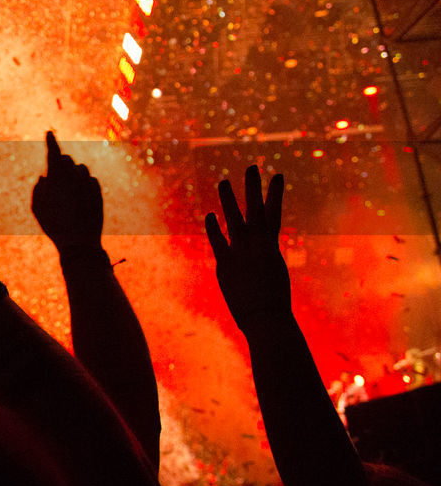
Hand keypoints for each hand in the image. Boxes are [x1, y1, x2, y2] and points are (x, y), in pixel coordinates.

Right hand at [31, 131, 102, 250]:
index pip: (53, 152)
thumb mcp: (37, 208)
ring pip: (81, 169)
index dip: (50, 141)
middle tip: (57, 182)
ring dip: (74, 174)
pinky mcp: (98, 191)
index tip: (50, 132)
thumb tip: (45, 177)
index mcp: (56, 177)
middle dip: (61, 166)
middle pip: (67, 160)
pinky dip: (85, 185)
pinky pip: (91, 181)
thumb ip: (38, 189)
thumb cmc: (54, 225)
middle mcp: (73, 175)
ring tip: (69, 194)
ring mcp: (87, 182)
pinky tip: (80, 200)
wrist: (79, 241)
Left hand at [205, 166, 290, 327]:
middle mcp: (258, 246)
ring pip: (235, 220)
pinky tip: (209, 214)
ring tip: (224, 181)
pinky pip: (218, 242)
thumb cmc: (272, 303)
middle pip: (256, 210)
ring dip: (229, 199)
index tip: (277, 176)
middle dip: (254, 188)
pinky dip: (213, 228)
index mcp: (272, 247)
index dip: (274, 194)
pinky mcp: (226, 264)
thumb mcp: (270, 276)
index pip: (273, 214)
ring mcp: (242, 253)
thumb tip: (254, 261)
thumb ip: (260, 263)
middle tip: (252, 167)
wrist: (266, 318)